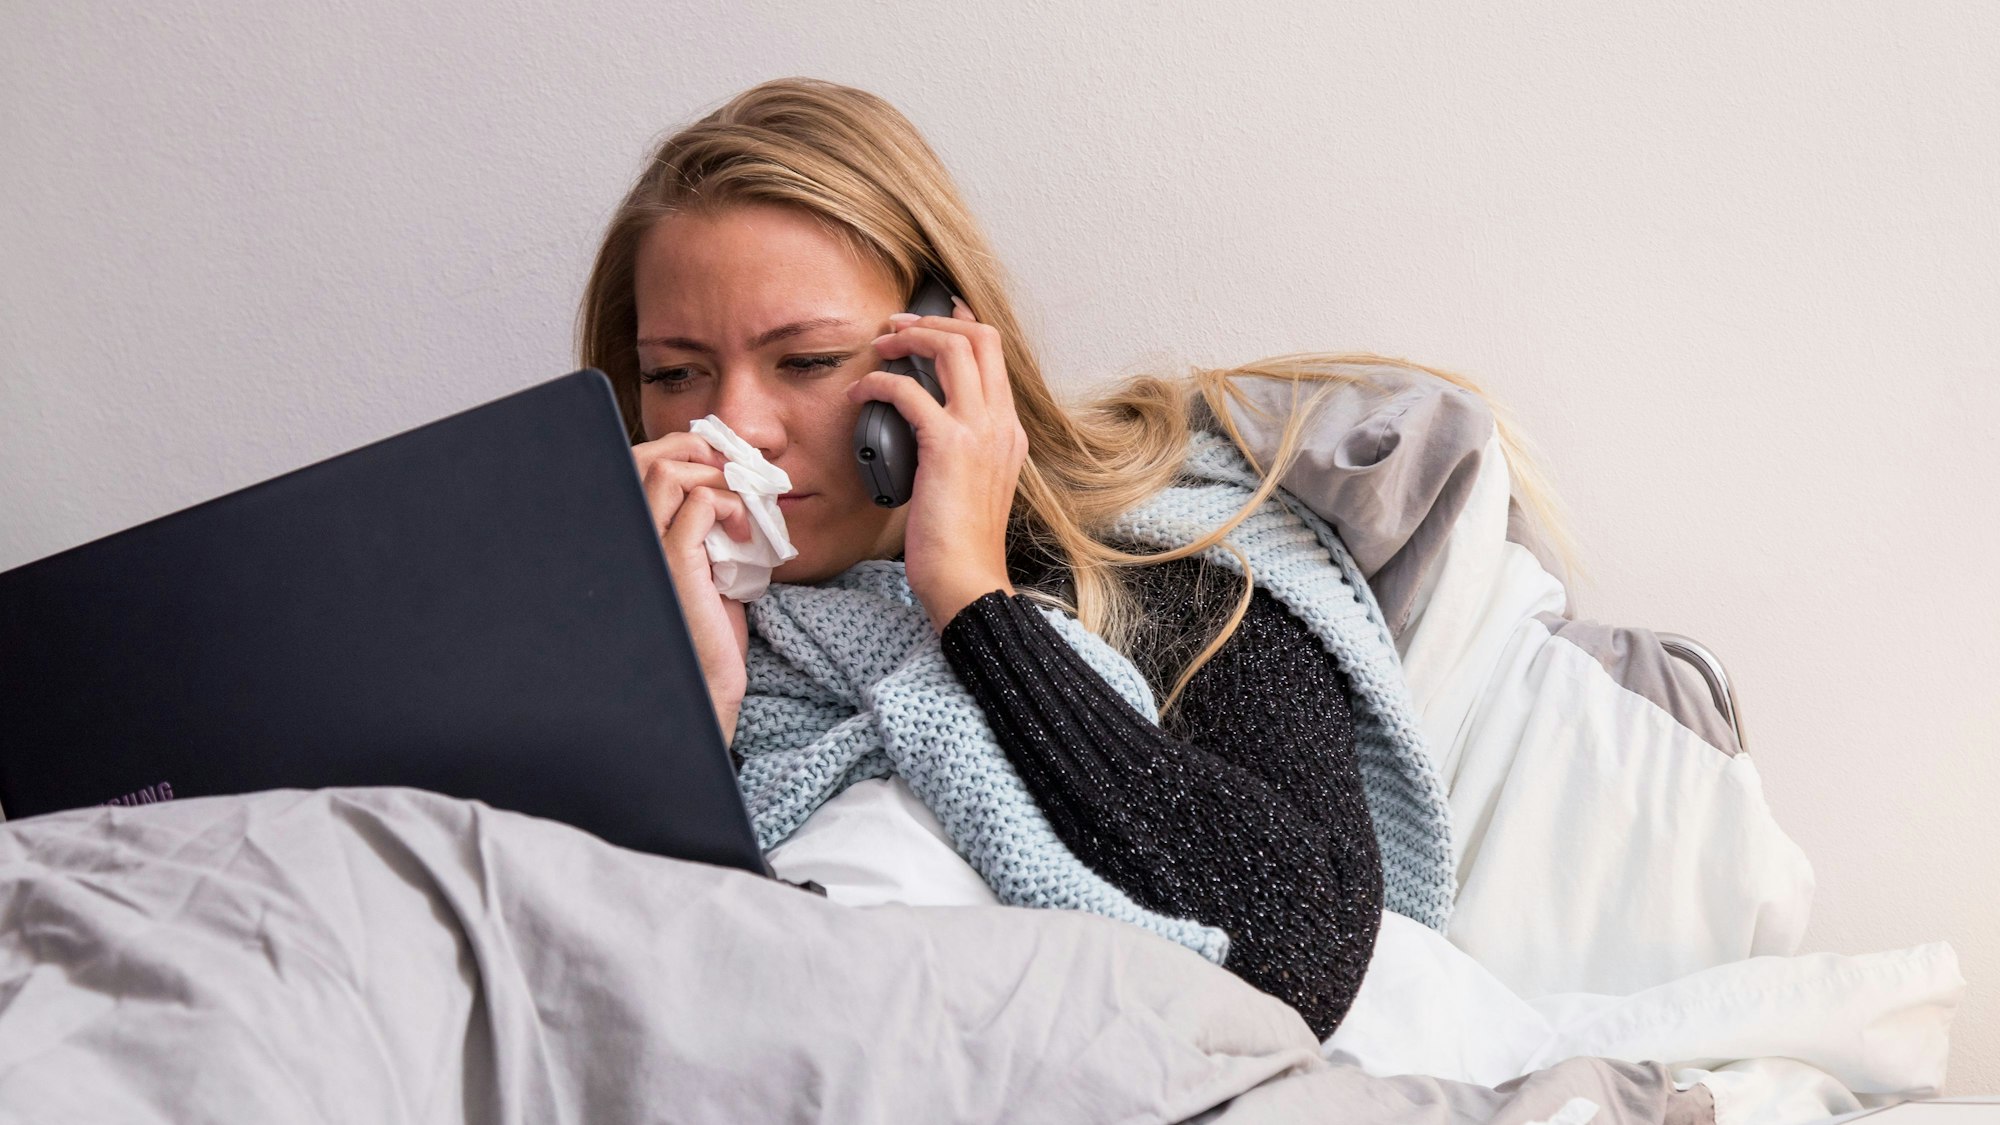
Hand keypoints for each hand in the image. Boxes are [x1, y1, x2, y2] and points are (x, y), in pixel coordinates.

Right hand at [629, 433, 752, 743]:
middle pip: (648, 456)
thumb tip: (727, 474)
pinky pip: (700, 502)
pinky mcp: (673, 563)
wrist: (707, 685)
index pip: (637, 462)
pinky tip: (746, 533)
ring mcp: (645, 548)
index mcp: (630, 535)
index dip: (680, 449)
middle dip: (698, 451)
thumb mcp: (704, 564)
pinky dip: (731, 505)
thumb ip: (701, 524)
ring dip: (716, 477)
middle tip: (736, 476)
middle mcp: (627, 537)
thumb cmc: (708, 631)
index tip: (722, 464)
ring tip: (742, 508)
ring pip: (669, 471)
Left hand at [847, 296, 1027, 631]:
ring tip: (880, 346)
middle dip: (933, 322)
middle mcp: (1001, 424)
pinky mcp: (948, 446)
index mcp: (1009, 432)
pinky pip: (909, 391)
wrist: (967, 582)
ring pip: (953, 349)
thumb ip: (961, 450)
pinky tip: (860, 393)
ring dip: (910, 337)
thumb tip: (923, 427)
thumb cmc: (960, 545)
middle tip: (896, 327)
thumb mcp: (971, 486)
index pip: (995, 355)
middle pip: (980, 338)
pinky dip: (879, 382)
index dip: (961, 327)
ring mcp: (980, 432)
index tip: (930, 320)